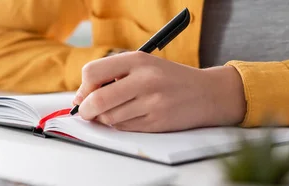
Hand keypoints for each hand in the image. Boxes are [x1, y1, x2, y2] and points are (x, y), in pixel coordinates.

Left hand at [73, 51, 245, 131]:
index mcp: (138, 60)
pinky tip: (130, 116)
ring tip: (114, 111)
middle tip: (86, 112)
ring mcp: (152, 103)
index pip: (93, 73)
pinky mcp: (157, 122)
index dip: (83, 87)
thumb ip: (112, 75)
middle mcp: (145, 80)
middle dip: (86, 110)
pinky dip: (119, 125)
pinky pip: (124, 128)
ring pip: (109, 118)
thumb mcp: (143, 64)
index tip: (84, 95)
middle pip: (98, 100)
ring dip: (104, 119)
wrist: (207, 93)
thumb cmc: (167, 78)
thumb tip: (80, 98)